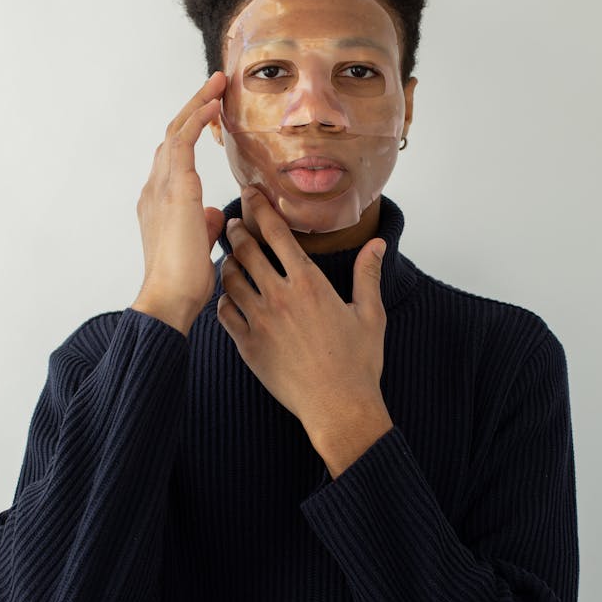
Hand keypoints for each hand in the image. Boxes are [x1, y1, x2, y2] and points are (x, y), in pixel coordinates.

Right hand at [131, 71, 226, 332]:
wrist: (169, 298)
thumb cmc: (183, 281)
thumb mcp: (198, 246)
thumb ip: (203, 225)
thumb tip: (214, 214)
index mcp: (160, 203)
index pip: (175, 157)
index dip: (191, 131)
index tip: (211, 114)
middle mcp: (155, 189)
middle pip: (172, 136)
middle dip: (193, 109)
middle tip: (215, 87)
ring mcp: (161, 187)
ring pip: (176, 131)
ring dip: (196, 105)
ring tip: (217, 84)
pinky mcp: (174, 189)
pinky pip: (182, 142)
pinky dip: (197, 120)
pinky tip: (213, 106)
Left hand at [217, 186, 392, 458]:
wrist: (338, 407)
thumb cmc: (358, 363)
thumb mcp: (370, 314)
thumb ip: (368, 274)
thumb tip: (377, 244)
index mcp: (309, 284)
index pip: (276, 234)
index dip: (260, 209)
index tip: (252, 195)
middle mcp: (280, 297)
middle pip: (246, 250)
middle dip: (236, 231)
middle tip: (232, 223)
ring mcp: (261, 322)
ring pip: (230, 279)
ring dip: (228, 263)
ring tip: (229, 257)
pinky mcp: (248, 346)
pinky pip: (225, 313)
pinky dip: (224, 299)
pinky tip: (229, 296)